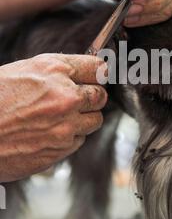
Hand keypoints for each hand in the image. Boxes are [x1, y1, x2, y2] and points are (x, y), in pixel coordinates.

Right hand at [0, 54, 106, 181]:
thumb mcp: (23, 71)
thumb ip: (57, 72)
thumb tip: (82, 75)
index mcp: (54, 71)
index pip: (98, 69)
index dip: (98, 73)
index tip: (96, 77)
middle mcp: (65, 97)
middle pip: (100, 96)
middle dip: (91, 98)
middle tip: (76, 100)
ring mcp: (64, 126)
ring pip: (93, 121)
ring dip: (81, 119)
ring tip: (56, 118)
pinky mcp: (60, 149)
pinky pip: (77, 141)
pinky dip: (68, 137)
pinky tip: (46, 133)